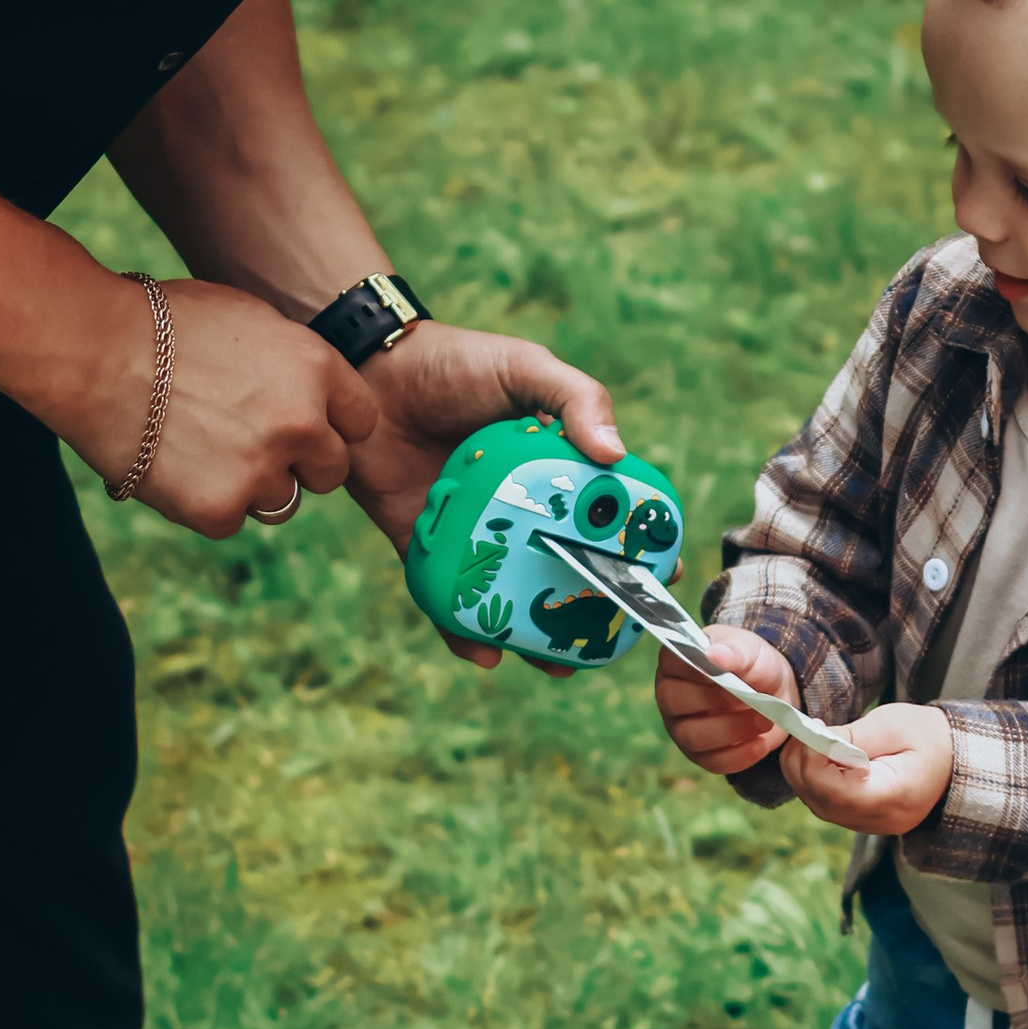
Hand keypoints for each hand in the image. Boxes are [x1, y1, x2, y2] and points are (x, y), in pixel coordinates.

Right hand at [75, 276, 376, 538]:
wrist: (93, 352)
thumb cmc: (159, 323)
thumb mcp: (246, 318)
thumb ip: (291, 362)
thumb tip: (310, 392)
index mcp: (315, 368)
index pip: (361, 421)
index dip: (332, 425)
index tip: (304, 425)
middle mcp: (301, 423)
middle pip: (332, 471)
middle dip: (300, 463)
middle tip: (250, 444)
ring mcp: (262, 469)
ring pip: (281, 501)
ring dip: (251, 485)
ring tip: (201, 448)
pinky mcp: (219, 508)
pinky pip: (231, 521)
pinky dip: (206, 503)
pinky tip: (174, 467)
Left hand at [350, 321, 623, 667]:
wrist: (367, 371)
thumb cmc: (454, 363)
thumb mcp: (524, 368)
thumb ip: (575, 399)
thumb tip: (615, 456)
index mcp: (554, 470)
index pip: (604, 516)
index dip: (635, 549)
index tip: (660, 579)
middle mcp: (518, 509)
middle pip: (562, 567)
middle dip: (589, 610)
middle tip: (609, 639)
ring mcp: (473, 532)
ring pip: (509, 595)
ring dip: (533, 637)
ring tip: (554, 666)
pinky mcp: (423, 546)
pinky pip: (447, 597)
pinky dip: (462, 630)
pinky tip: (481, 653)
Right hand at [655, 625, 801, 777]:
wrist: (776, 691)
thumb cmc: (754, 663)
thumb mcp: (751, 650)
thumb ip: (734, 652)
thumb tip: (713, 655)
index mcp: (677, 661)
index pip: (671, 662)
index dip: (695, 669)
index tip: (725, 671)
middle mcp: (671, 695)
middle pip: (674, 702)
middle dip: (715, 701)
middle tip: (750, 697)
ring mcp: (682, 727)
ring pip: (693, 737)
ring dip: (732, 730)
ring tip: (764, 720)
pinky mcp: (701, 754)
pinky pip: (713, 762)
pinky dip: (739, 756)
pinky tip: (760, 744)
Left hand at [783, 702, 954, 838]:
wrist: (956, 757)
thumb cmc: (928, 736)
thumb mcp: (892, 725)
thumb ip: (851, 737)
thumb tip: (811, 741)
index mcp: (895, 797)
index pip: (837, 793)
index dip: (812, 762)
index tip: (809, 730)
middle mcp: (882, 821)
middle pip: (822, 803)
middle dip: (802, 766)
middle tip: (804, 732)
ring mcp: (874, 825)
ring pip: (820, 806)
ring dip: (805, 773)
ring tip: (813, 741)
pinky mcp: (867, 820)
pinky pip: (830, 806)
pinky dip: (817, 781)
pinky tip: (823, 757)